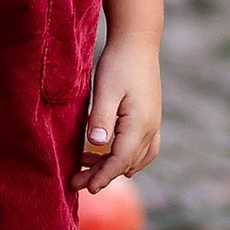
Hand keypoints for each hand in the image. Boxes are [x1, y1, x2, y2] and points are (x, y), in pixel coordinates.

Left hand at [75, 31, 159, 192]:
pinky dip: (127, 156)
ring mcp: (153, 122)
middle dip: (103, 175)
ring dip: (113, 165)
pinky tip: (109, 153)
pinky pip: (143, 147)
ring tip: (86, 165)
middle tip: (76, 182)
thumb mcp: (105, 90)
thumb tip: (96, 144)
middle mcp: (150, 128)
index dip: (102, 176)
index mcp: (139, 124)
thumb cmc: (119, 63)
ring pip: (136, 157)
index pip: (120, 161)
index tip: (85, 187)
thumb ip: (101, 118)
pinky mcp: (150, 116)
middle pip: (127, 163)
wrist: (137, 41)